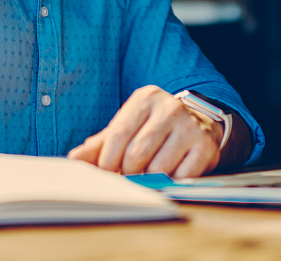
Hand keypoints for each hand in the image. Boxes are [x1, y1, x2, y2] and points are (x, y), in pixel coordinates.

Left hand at [67, 85, 221, 177]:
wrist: (197, 123)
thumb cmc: (153, 128)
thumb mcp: (127, 128)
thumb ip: (101, 144)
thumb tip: (74, 159)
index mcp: (146, 98)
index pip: (118, 135)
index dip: (107, 161)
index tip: (107, 172)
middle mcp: (170, 107)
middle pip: (136, 154)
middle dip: (129, 172)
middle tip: (131, 174)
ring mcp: (190, 126)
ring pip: (158, 168)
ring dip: (151, 178)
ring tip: (151, 171)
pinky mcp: (206, 146)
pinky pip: (181, 176)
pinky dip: (172, 181)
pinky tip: (173, 170)